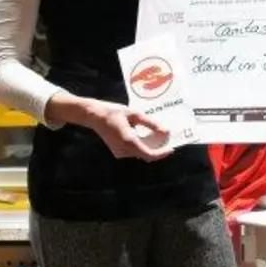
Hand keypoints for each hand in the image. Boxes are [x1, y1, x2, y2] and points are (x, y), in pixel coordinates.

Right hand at [54, 94, 173, 161]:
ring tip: (157, 134)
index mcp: (128, 142)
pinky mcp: (118, 152)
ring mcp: (120, 153)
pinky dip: (142, 145)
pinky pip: (134, 151)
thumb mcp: (135, 114)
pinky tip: (145, 134)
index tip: (171, 148)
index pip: (150, 154)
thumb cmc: (114, 112)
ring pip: (141, 153)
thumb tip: (166, 132)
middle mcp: (124, 151)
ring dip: (150, 146)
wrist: (94, 116)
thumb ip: (151, 124)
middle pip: (147, 154)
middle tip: (166, 137)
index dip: (162, 153)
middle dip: (158, 148)